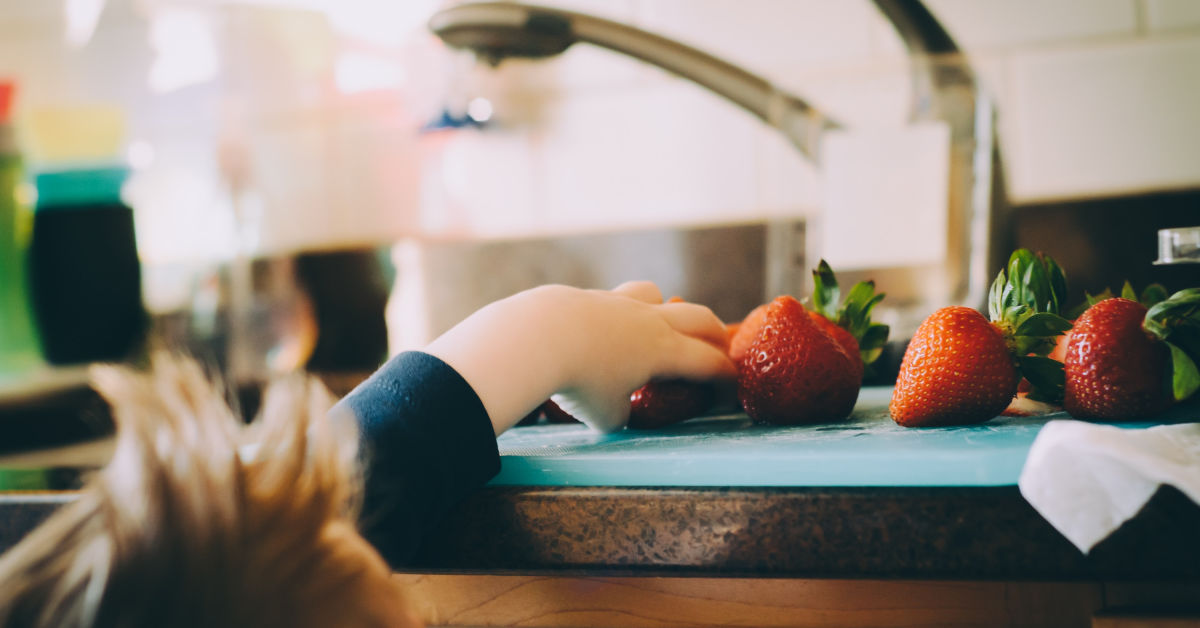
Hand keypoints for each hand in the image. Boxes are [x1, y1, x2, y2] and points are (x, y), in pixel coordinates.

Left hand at [424, 281, 735, 433]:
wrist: (537, 337)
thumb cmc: (578, 382)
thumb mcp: (606, 416)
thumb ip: (620, 414)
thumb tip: (617, 412)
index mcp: (665, 351)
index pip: (710, 363)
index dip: (726, 379)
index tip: (730, 392)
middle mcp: (649, 321)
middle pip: (698, 317)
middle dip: (714, 334)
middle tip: (719, 349)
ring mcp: (618, 303)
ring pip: (655, 295)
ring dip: (666, 309)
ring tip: (659, 326)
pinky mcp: (588, 297)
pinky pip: (615, 300)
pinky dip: (620, 314)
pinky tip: (603, 330)